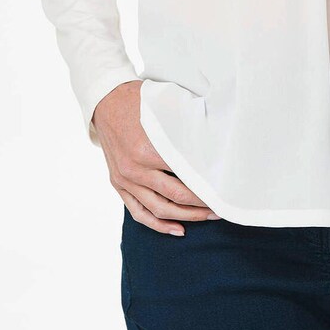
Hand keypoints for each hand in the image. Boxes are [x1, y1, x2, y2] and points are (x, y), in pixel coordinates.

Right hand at [92, 80, 220, 234]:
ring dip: (185, 217)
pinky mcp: (118, 184)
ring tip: (206, 217)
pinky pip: (138, 212)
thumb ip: (186, 126)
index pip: (185, 175)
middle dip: (201, 204)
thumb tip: (216, 139)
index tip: (223, 190)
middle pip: (175, 196)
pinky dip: (157, 224)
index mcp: (148, 149)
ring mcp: (125, 179)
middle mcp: (135, 169)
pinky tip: (176, 230)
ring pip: (158, 209)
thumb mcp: (165, 107)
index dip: (206, 185)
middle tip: (221, 206)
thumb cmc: (140, 100)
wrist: (105, 100)